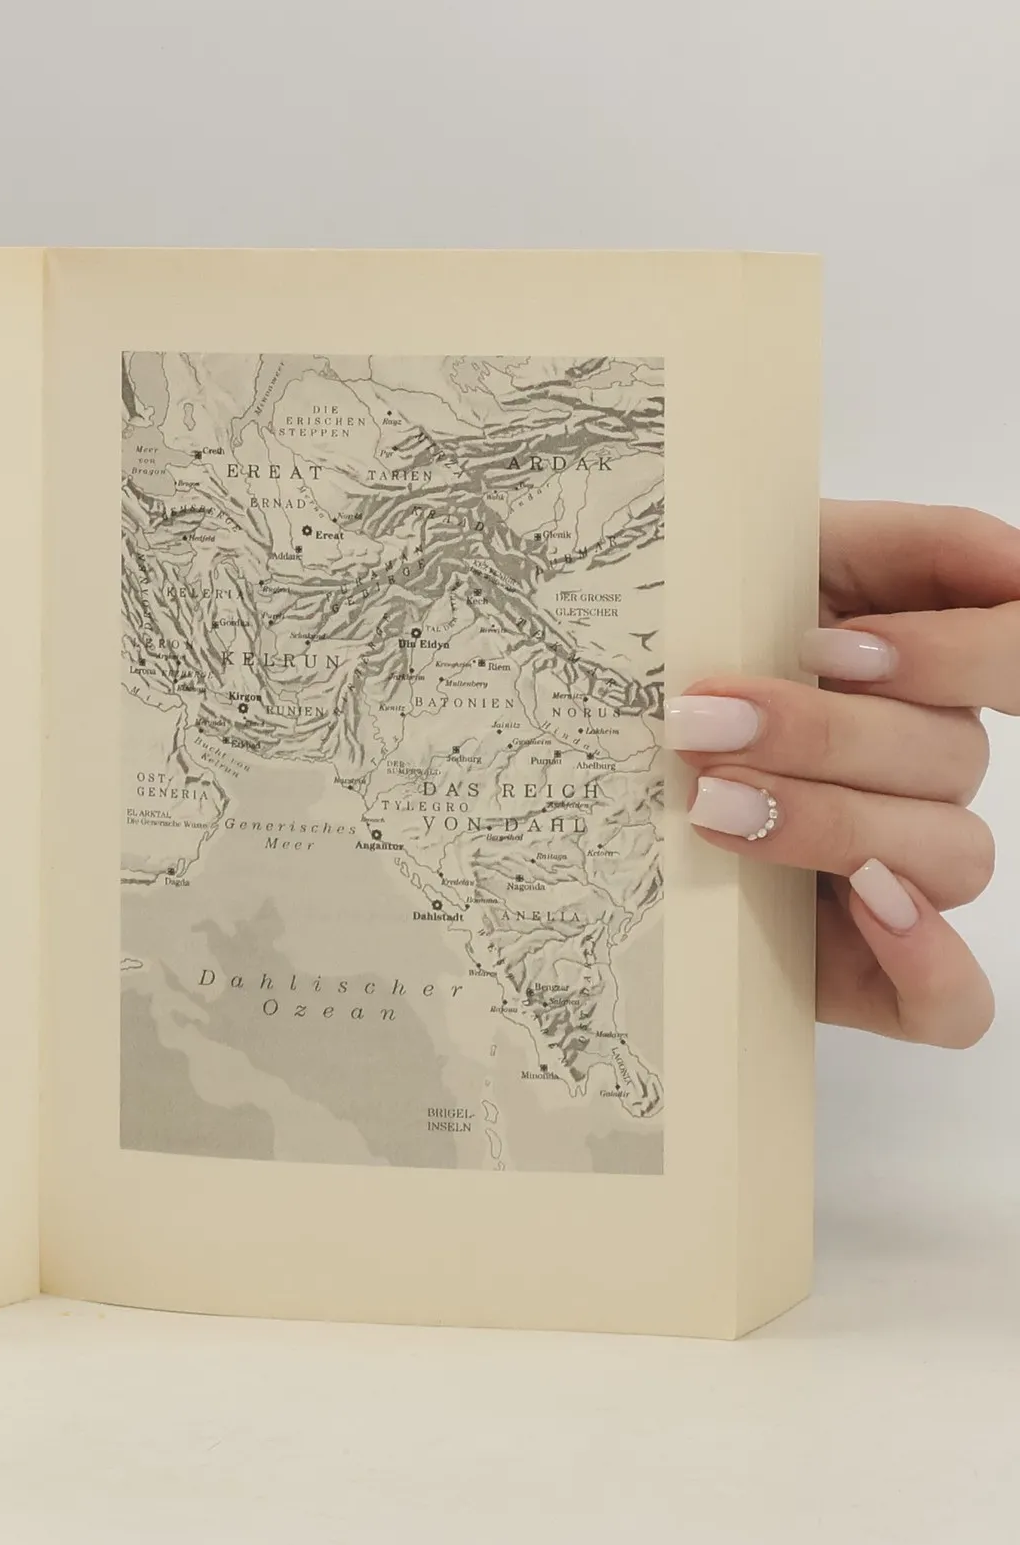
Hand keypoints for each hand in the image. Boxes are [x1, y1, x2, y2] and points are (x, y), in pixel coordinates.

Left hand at [670, 500, 1013, 1047]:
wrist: (568, 749)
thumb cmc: (672, 653)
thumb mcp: (754, 568)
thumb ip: (893, 544)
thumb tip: (1008, 562)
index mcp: (918, 674)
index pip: (1018, 656)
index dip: (958, 651)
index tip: (831, 643)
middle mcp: (925, 772)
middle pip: (952, 756)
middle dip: (823, 735)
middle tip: (704, 721)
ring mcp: (904, 873)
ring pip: (950, 856)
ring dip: (833, 824)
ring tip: (711, 801)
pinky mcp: (861, 969)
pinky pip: (948, 1000)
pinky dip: (930, 962)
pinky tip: (866, 906)